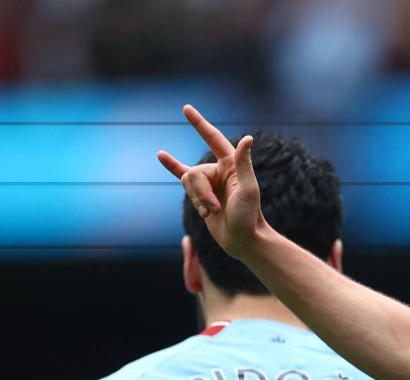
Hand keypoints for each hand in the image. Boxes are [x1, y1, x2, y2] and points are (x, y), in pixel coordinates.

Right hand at [156, 105, 265, 258]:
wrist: (242, 240)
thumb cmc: (249, 216)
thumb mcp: (248, 189)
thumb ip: (244, 164)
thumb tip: (247, 138)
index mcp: (231, 165)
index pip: (212, 138)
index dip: (199, 124)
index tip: (185, 109)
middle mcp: (219, 170)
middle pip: (194, 173)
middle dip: (200, 193)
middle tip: (215, 209)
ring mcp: (209, 182)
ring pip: (187, 183)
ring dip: (197, 201)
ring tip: (211, 213)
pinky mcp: (200, 195)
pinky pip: (182, 181)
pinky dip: (172, 167)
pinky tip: (161, 155)